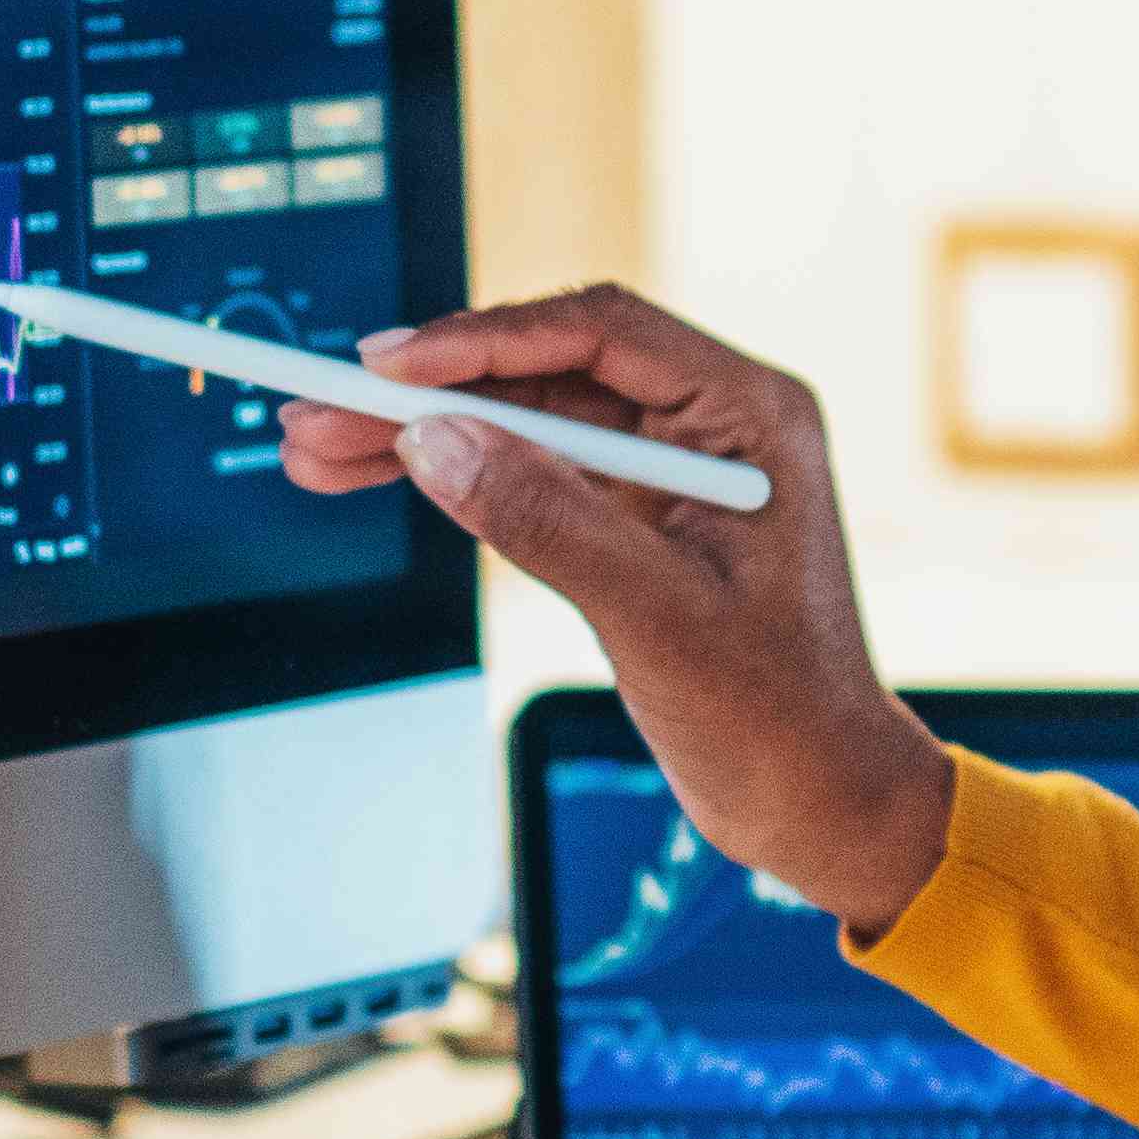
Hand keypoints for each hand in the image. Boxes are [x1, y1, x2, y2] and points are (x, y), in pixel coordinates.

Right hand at [279, 284, 954, 937]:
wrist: (822, 803)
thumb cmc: (777, 715)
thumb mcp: (655, 616)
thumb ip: (546, 518)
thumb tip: (434, 438)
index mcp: (751, 416)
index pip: (600, 334)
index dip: (483, 340)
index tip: (385, 366)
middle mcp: (714, 424)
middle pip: (547, 372)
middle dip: (429, 392)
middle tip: (317, 410)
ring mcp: (674, 470)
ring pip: (529, 421)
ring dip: (427, 432)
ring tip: (316, 449)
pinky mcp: (641, 520)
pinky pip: (536, 473)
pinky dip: (461, 477)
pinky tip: (381, 475)